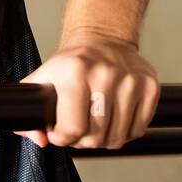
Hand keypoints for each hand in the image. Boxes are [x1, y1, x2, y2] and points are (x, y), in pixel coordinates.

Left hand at [14, 28, 160, 149]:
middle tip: (77, 129)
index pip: (72, 128)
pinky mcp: (150, 87)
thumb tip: (40, 140)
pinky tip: (113, 120)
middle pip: (95, 137)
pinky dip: (124, 133)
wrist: (102, 39)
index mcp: (75, 72)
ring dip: (103, 139)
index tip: (59, 134)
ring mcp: (131, 81)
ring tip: (94, 125)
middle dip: (82, 141)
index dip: (62, 138)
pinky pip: (138, 130)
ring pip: (117, 138)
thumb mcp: (42, 81)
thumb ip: (30, 113)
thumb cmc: (71, 63)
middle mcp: (105, 74)